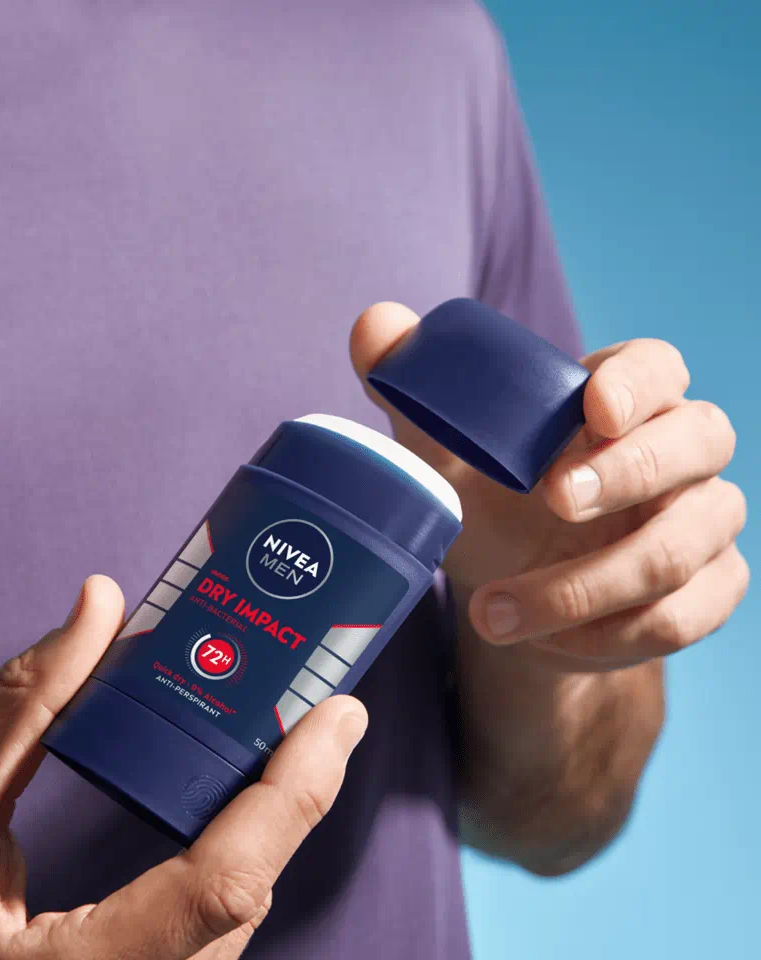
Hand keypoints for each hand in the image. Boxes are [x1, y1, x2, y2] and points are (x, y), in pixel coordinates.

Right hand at [0, 576, 366, 959]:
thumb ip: (20, 706)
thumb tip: (100, 603)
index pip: (223, 887)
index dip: (294, 794)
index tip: (340, 716)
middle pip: (248, 891)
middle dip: (294, 793)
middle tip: (321, 710)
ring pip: (240, 912)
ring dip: (273, 821)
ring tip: (293, 739)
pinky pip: (215, 921)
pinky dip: (238, 849)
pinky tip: (244, 794)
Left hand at [351, 303, 748, 670]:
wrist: (513, 595)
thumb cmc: (490, 506)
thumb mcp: (445, 455)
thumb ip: (412, 391)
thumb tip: (373, 324)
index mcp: (622, 399)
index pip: (659, 364)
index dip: (638, 382)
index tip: (595, 408)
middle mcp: (680, 453)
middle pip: (703, 438)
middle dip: (629, 472)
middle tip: (553, 501)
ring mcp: (702, 523)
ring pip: (682, 546)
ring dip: (587, 585)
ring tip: (496, 610)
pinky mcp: (708, 591)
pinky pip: (683, 615)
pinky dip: (608, 635)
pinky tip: (543, 639)